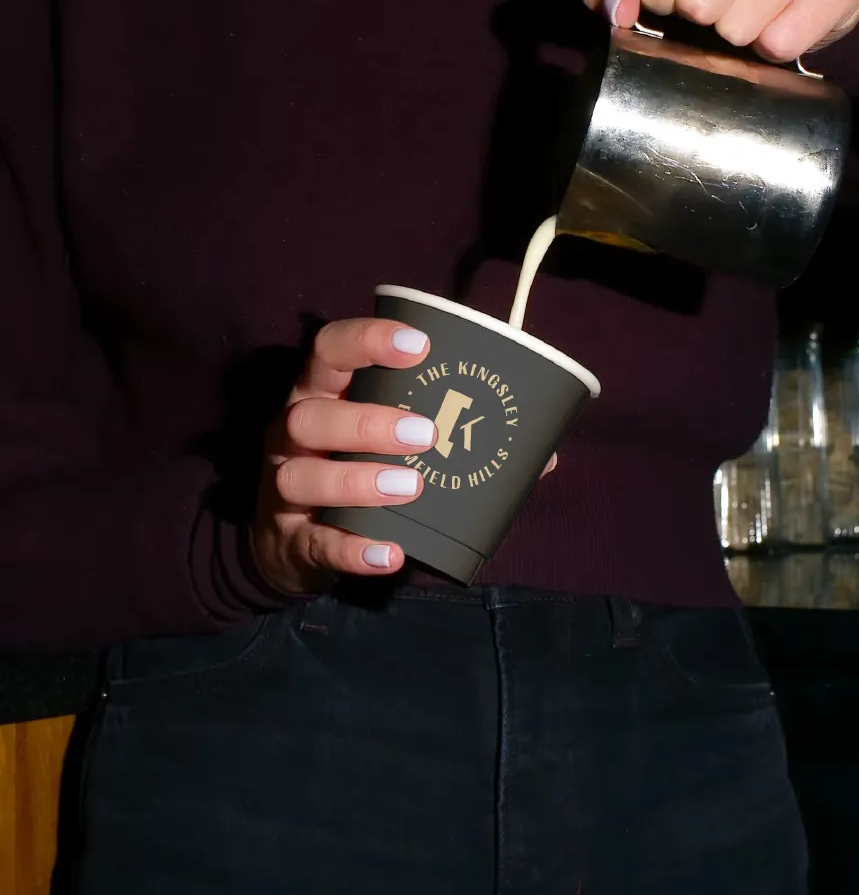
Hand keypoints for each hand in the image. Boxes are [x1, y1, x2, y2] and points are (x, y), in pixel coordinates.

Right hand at [251, 317, 435, 593]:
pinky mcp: (291, 540)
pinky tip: (391, 554)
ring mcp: (284, 487)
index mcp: (319, 393)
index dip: (367, 340)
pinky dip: (352, 550)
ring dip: (357, 481)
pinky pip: (315, 543)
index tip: (419, 346)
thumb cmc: (354, 468)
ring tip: (411, 487)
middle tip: (427, 434)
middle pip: (309, 416)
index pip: (328, 350)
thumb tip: (538, 457)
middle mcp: (292, 434)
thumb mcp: (380, 437)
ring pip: (301, 477)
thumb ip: (447, 434)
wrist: (293, 545)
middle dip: (368, 422)